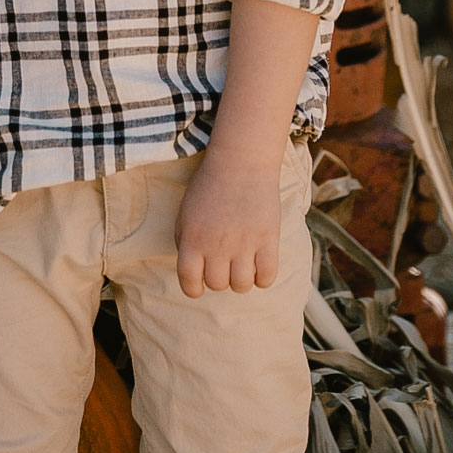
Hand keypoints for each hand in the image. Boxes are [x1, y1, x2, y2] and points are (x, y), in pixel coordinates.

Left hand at [175, 141, 282, 298]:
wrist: (240, 163)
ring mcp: (244, 243)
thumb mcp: (185, 214)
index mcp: (193, 239)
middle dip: (219, 280)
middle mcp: (217, 245)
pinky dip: (263, 278)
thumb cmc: (209, 188)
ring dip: (241, 280)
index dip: (193, 289)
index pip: (189, 281)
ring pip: (242, 285)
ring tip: (242, 265)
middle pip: (217, 285)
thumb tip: (192, 271)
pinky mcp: (268, 239)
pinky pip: (267, 277)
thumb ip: (184, 243)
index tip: (199, 286)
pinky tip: (260, 265)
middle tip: (224, 265)